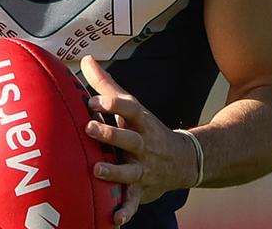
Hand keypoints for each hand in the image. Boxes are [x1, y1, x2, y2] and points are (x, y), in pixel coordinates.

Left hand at [80, 56, 198, 225]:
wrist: (184, 160)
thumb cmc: (146, 129)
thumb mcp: (131, 107)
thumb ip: (106, 85)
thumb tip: (86, 58)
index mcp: (140, 122)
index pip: (129, 109)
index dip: (112, 103)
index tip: (92, 100)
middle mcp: (144, 144)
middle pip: (129, 138)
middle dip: (111, 133)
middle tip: (89, 127)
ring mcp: (145, 168)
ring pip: (131, 171)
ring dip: (115, 172)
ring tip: (96, 170)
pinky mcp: (143, 189)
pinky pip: (134, 202)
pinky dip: (126, 210)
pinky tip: (114, 219)